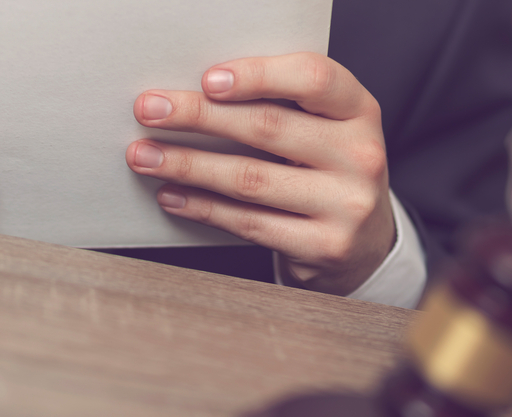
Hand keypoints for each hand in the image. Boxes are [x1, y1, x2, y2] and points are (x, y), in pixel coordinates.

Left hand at [126, 52, 394, 295]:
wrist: (367, 242)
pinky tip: (172, 195)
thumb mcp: (325, 129)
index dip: (258, 75)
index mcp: (360, 111)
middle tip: (149, 111)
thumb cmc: (328, 171)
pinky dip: (203, 207)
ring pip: (250, 179)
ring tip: (145, 156)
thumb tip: (197, 94)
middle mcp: (361, 156)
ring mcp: (346, 206)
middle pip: (269, 128)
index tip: (207, 80)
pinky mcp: (324, 246)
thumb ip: (283, 106)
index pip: (312, 78)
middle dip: (198, 116)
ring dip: (188, 165)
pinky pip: (249, 223)